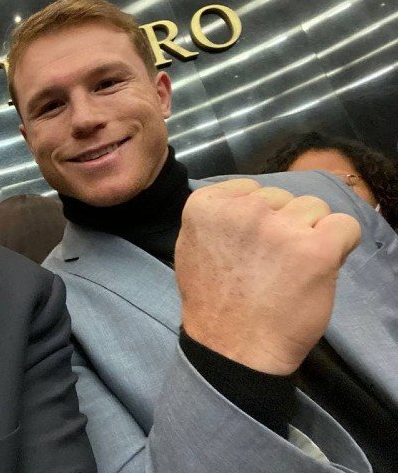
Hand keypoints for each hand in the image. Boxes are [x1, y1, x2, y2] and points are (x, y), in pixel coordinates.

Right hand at [176, 178, 360, 374]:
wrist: (233, 349)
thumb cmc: (213, 303)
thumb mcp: (192, 247)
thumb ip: (217, 219)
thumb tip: (247, 201)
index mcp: (206, 205)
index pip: (251, 188)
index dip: (257, 217)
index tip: (251, 245)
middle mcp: (242, 210)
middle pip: (283, 197)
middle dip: (282, 223)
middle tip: (270, 261)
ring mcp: (279, 228)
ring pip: (314, 208)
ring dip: (309, 233)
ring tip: (291, 268)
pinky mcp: (315, 250)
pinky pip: (345, 225)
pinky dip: (340, 244)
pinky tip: (319, 267)